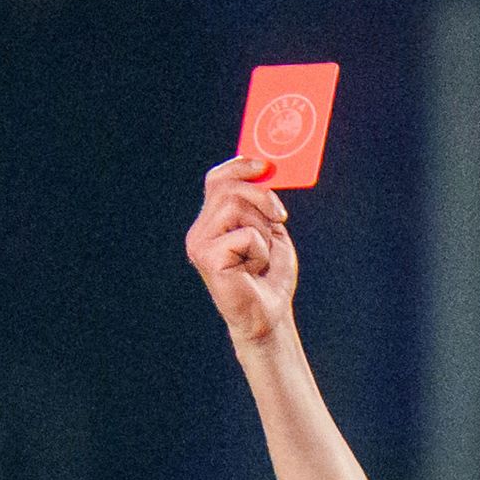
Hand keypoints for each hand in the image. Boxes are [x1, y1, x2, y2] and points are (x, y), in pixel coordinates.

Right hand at [185, 159, 297, 349]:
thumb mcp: (270, 227)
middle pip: (229, 187)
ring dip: (261, 229)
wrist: (269, 313)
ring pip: (235, 205)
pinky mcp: (207, 258)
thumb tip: (267, 167)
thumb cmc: (269, 274)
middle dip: (262, 197)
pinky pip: (244, 234)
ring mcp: (200, 244)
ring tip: (260, 255)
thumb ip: (263, 200)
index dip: (240, 166)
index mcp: (212, 221)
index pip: (217, 179)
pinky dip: (259, 251)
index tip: (265, 166)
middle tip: (279, 218)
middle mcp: (200, 231)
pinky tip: (253, 269)